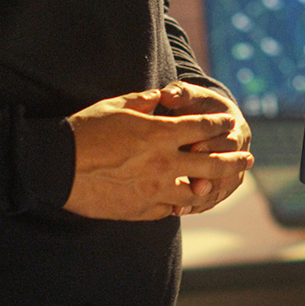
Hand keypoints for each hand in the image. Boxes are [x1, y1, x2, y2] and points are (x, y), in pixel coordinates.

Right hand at [64, 88, 252, 220]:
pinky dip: (179, 203)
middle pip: (212, 163)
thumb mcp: (116, 106)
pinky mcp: (141, 210)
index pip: (202, 127)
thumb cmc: (84, 130)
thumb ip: (144, 101)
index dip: (219, 125)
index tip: (230, 123)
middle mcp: (164, 163)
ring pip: (195, 192)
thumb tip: (160, 96)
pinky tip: (184, 202)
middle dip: (234, 160)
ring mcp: (154, 190)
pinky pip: (170, 209)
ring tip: (219, 185)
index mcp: (160, 134)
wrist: (56, 166)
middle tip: (247, 159)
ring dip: (210, 187)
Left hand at [152, 81, 252, 214]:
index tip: (191, 148)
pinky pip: (214, 198)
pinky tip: (180, 211)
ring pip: (224, 187)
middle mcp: (240, 150)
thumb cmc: (192, 104)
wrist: (201, 118)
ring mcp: (234, 169)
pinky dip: (198, 206)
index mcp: (235, 127)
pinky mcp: (223, 184)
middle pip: (231, 168)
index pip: (229, 139)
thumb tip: (167, 94)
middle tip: (194, 186)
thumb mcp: (187, 95)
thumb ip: (178, 94)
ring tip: (183, 206)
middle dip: (211, 177)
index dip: (211, 145)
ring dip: (205, 197)